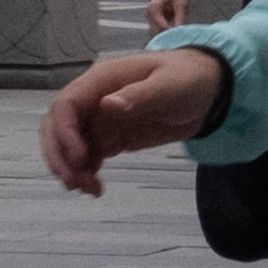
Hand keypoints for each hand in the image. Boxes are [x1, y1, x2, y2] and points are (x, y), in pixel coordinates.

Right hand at [42, 48, 222, 194]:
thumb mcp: (169, 85)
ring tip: (88, 190)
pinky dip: (85, 172)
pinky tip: (95, 188)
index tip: (80, 158)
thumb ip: (140, 96)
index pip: (66, 105)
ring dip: (71, 168)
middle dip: (59, 155)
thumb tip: (107, 105)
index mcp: (103, 79)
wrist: (210, 89)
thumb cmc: (190, 78)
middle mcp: (96, 98)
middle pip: (58, 126)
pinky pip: (88, 155)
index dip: (64, 132)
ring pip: (69, 145)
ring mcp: (102, 119)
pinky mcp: (112, 136)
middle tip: (74, 182)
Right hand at [144, 0, 191, 32]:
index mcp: (153, 8)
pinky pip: (162, 29)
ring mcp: (150, 17)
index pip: (162, 27)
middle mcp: (148, 13)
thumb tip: (179, 33)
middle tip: (182, 26)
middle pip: (159, 31)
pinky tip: (175, 17)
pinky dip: (170, 26)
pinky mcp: (154, 19)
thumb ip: (179, 20)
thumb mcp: (181, 5)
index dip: (173, 32)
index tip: (183, 32)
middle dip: (170, 31)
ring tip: (177, 18)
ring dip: (170, 29)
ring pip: (160, 31)